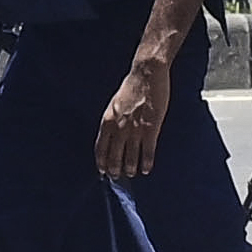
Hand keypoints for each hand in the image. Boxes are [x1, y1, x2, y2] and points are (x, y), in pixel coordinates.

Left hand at [96, 45, 173, 181]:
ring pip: (130, 157)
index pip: (100, 147)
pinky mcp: (151, 129)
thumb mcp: (115, 104)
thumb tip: (111, 134)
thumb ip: (113, 120)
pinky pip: (147, 152)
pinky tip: (146, 169)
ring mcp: (135, 130)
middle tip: (116, 177)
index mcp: (108, 121)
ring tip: (130, 174)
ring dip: (130, 168)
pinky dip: (146, 162)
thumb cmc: (132, 86)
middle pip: (114, 156)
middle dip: (114, 169)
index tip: (102, 170)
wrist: (147, 75)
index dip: (101, 161)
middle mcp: (119, 128)